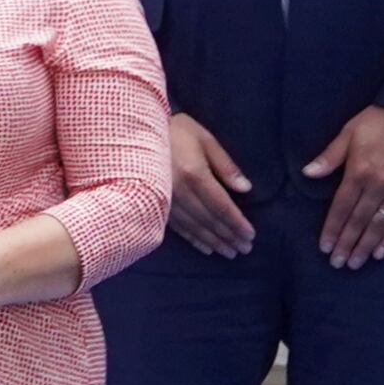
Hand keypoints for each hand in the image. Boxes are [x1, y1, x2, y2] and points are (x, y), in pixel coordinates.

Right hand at [165, 114, 255, 256]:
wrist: (133, 132)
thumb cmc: (175, 132)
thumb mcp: (204, 139)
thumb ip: (225, 165)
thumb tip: (245, 189)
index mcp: (195, 175)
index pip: (221, 206)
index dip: (237, 223)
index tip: (250, 235)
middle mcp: (180, 193)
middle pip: (209, 220)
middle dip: (229, 236)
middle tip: (245, 248)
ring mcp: (165, 201)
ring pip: (194, 227)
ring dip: (213, 241)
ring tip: (229, 252)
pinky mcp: (155, 204)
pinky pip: (177, 227)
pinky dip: (193, 239)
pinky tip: (205, 247)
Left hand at [306, 104, 383, 270]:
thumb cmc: (379, 121)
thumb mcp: (349, 133)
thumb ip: (329, 156)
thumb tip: (307, 173)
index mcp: (359, 172)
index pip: (342, 208)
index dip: (332, 229)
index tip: (324, 247)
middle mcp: (380, 186)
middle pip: (359, 221)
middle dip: (347, 244)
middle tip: (337, 263)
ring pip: (380, 225)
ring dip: (366, 246)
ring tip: (355, 263)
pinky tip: (381, 252)